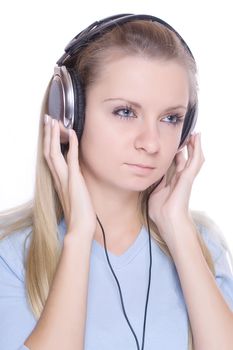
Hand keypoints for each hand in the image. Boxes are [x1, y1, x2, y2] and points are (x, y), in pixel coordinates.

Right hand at [43, 114, 96, 237]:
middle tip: (47, 119)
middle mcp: (58, 178)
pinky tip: (72, 133)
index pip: (50, 158)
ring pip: (54, 153)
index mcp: (58, 181)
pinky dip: (72, 144)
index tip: (49, 130)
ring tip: (54, 121)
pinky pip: (71, 159)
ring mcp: (65, 179)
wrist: (80, 227)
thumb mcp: (75, 195)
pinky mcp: (74, 180)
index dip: (48, 143)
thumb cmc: (80, 214)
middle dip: (47, 134)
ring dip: (54, 136)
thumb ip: (73, 184)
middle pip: (48, 151)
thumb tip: (76, 176)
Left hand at [147, 133, 203, 243]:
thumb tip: (147, 175)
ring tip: (194, 134)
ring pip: (193, 157)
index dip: (175, 154)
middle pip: (185, 158)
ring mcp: (186, 177)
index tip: (173, 144)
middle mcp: (181, 177)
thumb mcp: (153, 192)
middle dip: (186, 147)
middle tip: (186, 135)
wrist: (168, 220)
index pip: (175, 163)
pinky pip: (195, 160)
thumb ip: (153, 183)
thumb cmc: (160, 211)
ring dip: (194, 146)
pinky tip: (197, 138)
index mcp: (172, 181)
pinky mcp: (188, 177)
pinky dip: (197, 148)